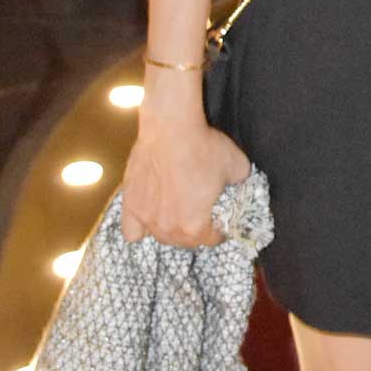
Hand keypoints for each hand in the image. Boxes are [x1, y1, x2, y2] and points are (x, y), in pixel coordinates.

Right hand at [120, 106, 249, 246]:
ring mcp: (147, 218)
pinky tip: (149, 218)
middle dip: (196, 232)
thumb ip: (240, 183)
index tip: (221, 221)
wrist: (171, 128)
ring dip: (171, 230)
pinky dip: (140, 229)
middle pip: (185, 241)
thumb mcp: (238, 167)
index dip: (219, 231)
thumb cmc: (204, 148)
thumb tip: (239, 184)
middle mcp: (169, 227)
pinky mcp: (130, 204)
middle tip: (200, 215)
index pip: (211, 240)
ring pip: (160, 236)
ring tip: (177, 215)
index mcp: (196, 225)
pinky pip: (131, 230)